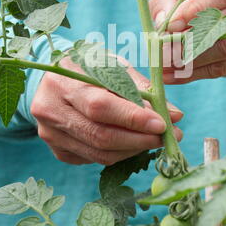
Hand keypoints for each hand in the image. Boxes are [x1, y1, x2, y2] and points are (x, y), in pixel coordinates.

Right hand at [31, 57, 182, 164]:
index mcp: (62, 82)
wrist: (52, 81)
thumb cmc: (87, 69)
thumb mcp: (112, 66)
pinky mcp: (58, 151)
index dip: (133, 118)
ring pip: (99, 153)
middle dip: (139, 139)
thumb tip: (175, 115)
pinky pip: (94, 159)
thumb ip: (142, 89)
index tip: (162, 123)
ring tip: (154, 140)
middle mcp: (51, 110)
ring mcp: (51, 134)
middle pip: (101, 135)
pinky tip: (131, 143)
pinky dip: (119, 154)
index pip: (100, 106)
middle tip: (165, 137)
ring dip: (133, 150)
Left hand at [149, 0, 225, 83]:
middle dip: (190, 41)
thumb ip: (168, 3)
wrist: (218, 14)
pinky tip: (175, 75)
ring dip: (192, 62)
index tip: (170, 25)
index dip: (197, 8)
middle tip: (162, 53)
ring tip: (163, 67)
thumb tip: (164, 22)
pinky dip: (197, 73)